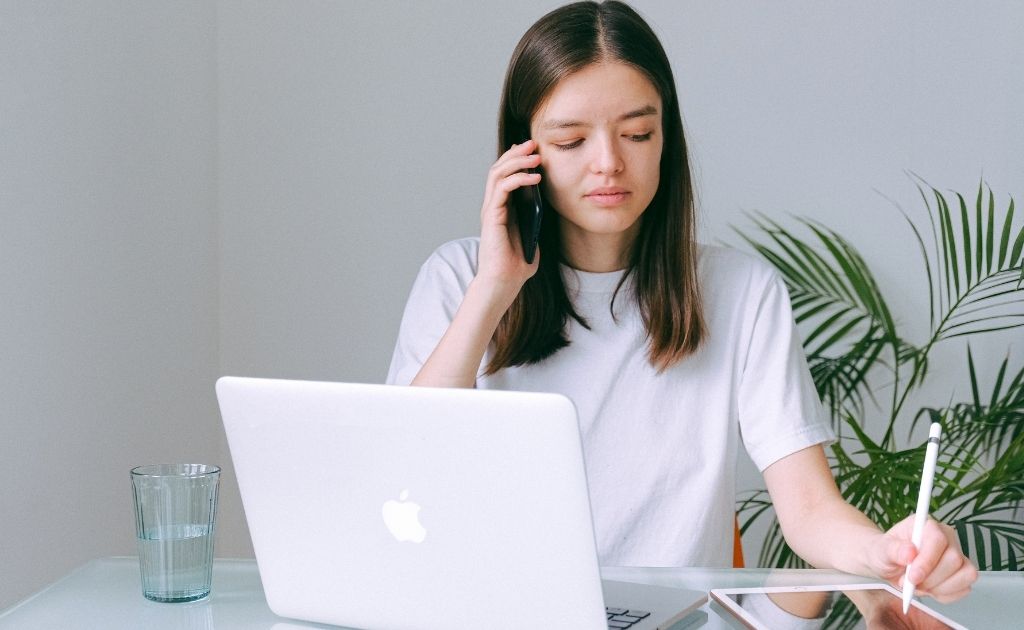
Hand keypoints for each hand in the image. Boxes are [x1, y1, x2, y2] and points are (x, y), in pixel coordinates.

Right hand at [476, 139, 542, 295]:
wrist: (505, 282)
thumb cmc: (518, 263)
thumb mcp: (534, 233)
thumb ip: (537, 218)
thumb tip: (548, 201)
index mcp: (503, 208)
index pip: (505, 175)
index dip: (517, 159)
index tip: (534, 149)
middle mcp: (494, 205)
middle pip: (499, 168)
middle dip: (516, 153)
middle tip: (533, 143)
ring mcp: (491, 209)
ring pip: (497, 173)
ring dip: (517, 161)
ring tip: (535, 155)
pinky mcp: (491, 216)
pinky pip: (502, 189)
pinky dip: (518, 179)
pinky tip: (535, 177)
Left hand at [867, 515, 977, 603]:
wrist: (888, 564)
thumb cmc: (885, 553)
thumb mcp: (881, 550)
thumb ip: (893, 549)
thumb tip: (909, 552)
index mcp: (927, 525)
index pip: (938, 540)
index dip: (927, 561)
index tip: (913, 577)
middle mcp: (947, 537)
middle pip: (954, 560)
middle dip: (930, 579)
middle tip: (909, 583)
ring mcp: (958, 555)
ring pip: (964, 574)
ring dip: (938, 588)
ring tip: (918, 586)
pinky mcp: (962, 573)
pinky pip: (965, 588)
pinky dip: (945, 595)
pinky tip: (929, 590)